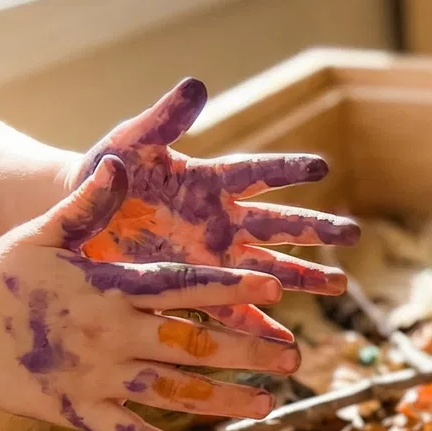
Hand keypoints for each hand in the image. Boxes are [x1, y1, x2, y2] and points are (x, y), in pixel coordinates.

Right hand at [0, 157, 302, 430]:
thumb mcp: (43, 233)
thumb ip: (88, 203)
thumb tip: (119, 161)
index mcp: (109, 288)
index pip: (182, 286)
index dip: (229, 287)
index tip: (271, 288)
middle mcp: (111, 334)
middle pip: (192, 344)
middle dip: (247, 351)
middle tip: (294, 358)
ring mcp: (96, 377)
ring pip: (174, 393)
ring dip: (225, 401)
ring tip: (269, 404)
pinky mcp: (77, 411)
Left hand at [71, 78, 358, 337]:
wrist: (78, 216)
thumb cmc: (104, 173)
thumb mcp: (130, 142)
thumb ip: (164, 119)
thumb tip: (196, 85)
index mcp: (210, 181)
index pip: (257, 172)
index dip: (287, 169)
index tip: (321, 168)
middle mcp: (222, 220)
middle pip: (278, 224)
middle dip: (316, 229)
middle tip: (353, 233)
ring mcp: (214, 257)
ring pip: (270, 268)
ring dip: (304, 277)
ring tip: (340, 284)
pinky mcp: (199, 288)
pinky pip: (235, 311)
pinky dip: (260, 328)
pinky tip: (285, 346)